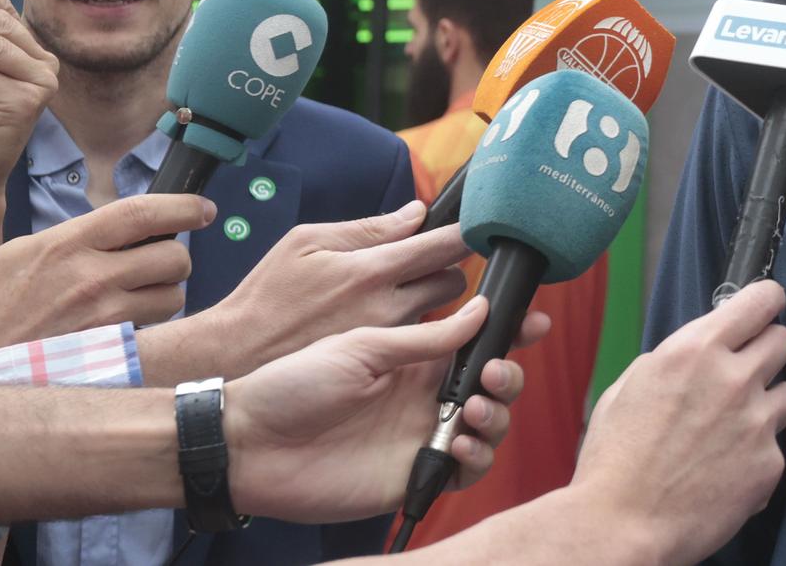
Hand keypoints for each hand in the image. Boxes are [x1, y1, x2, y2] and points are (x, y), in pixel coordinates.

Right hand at [0, 194, 210, 352]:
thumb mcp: (19, 255)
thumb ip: (71, 238)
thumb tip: (113, 231)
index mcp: (68, 244)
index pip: (140, 213)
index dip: (182, 207)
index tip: (203, 209)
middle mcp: (91, 278)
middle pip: (173, 257)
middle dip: (176, 258)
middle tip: (160, 264)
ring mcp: (103, 317)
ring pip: (173, 297)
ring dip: (166, 294)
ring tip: (138, 297)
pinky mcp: (109, 349)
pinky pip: (154, 330)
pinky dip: (150, 325)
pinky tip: (126, 325)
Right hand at [143, 201, 468, 381]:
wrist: (234, 359)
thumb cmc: (266, 296)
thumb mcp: (305, 243)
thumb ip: (367, 228)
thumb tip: (416, 213)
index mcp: (370, 270)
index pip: (444, 246)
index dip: (467, 232)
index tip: (479, 223)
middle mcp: (387, 308)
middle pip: (452, 281)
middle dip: (447, 266)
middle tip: (429, 258)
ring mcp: (385, 341)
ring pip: (436, 311)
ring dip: (432, 297)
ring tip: (405, 288)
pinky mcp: (378, 364)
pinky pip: (414, 337)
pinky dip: (413, 323)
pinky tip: (391, 318)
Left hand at [228, 294, 549, 522]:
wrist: (250, 444)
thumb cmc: (293, 385)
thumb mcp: (360, 348)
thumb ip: (424, 338)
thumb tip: (481, 309)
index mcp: (415, 359)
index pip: (476, 341)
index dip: (510, 332)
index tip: (535, 320)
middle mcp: (426, 396)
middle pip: (494, 385)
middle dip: (509, 375)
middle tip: (492, 371)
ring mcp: (423, 436)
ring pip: (490, 427)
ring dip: (498, 414)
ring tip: (474, 408)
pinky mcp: (414, 475)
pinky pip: (467, 470)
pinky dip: (477, 456)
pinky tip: (460, 443)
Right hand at [559, 279, 785, 565]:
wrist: (621, 526)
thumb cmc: (616, 460)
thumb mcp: (631, 386)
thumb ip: (674, 360)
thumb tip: (700, 353)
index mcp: (695, 350)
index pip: (762, 299)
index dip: (766, 302)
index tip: (764, 308)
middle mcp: (733, 378)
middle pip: (783, 340)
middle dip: (765, 352)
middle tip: (744, 374)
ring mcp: (756, 422)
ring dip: (768, 404)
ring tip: (734, 428)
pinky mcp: (769, 463)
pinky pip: (777, 445)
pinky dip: (757, 455)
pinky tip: (726, 470)